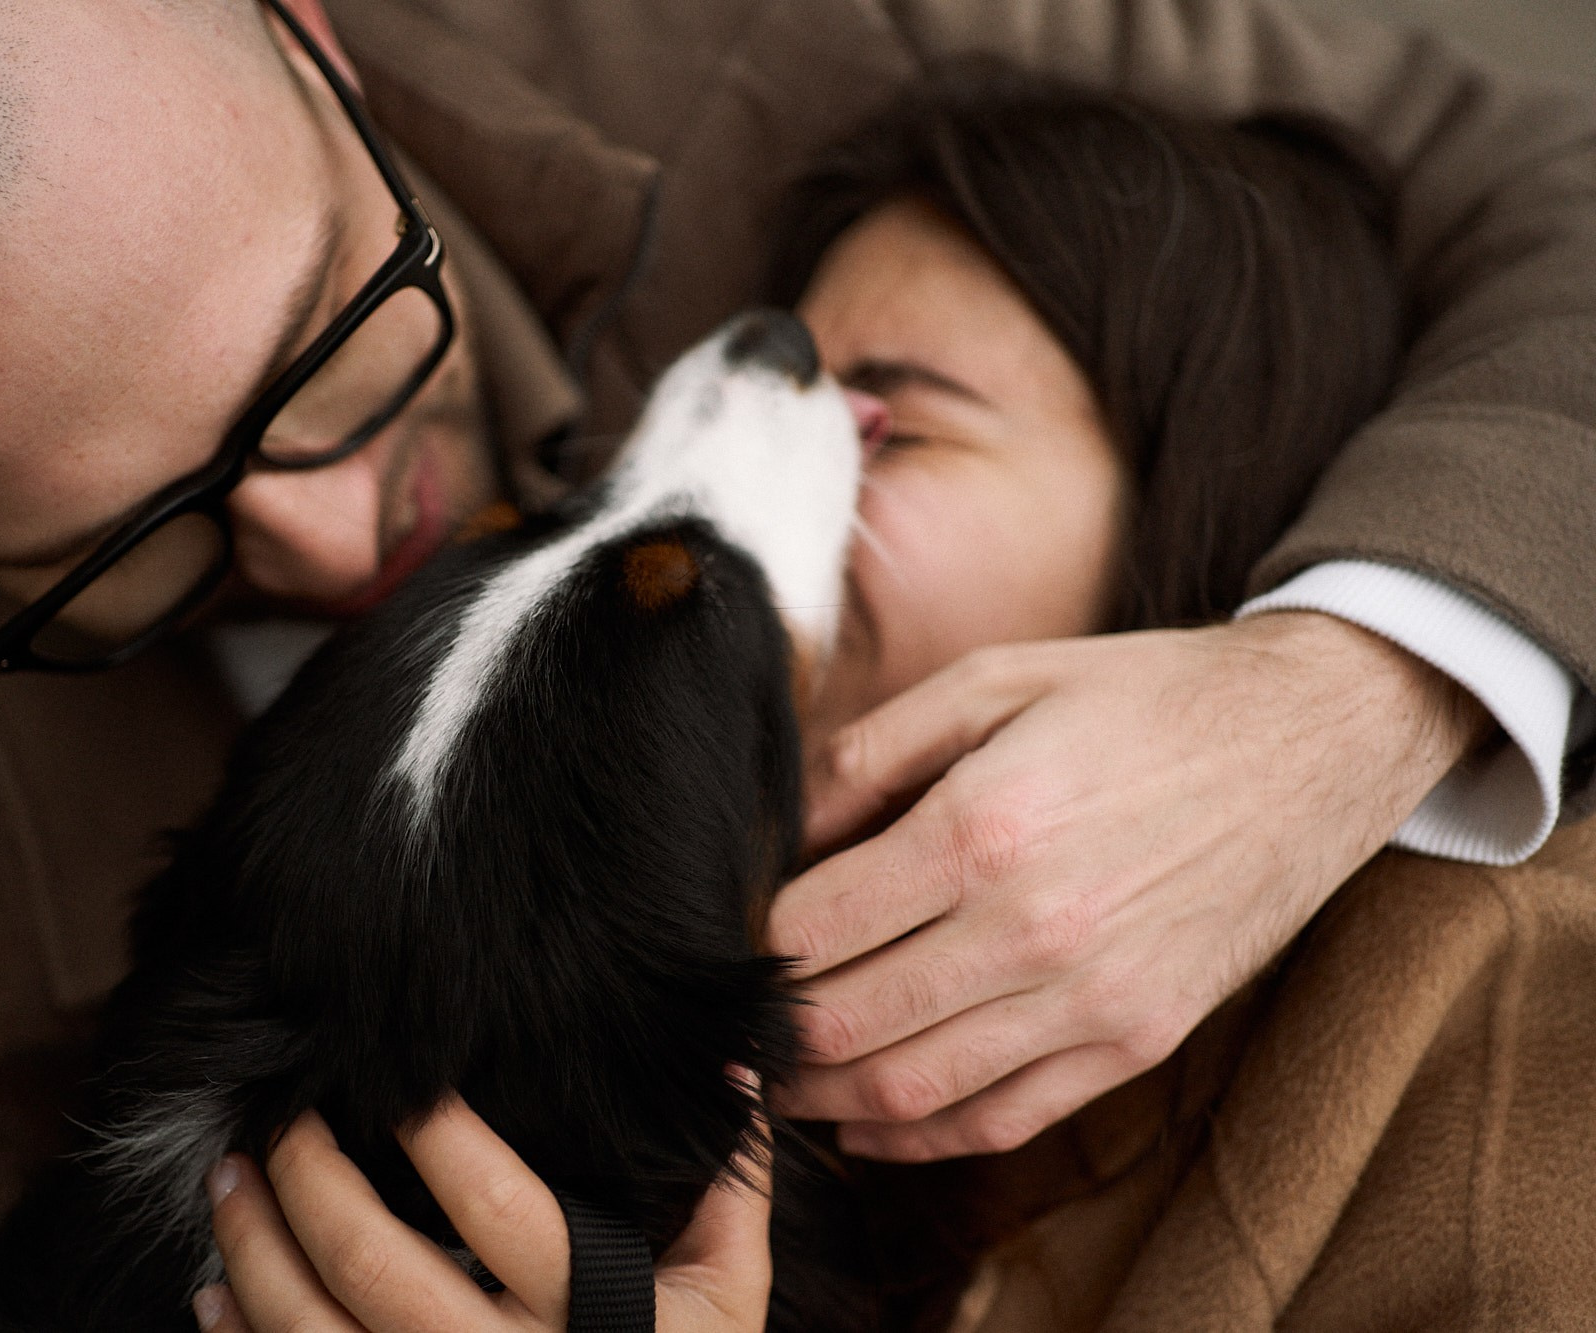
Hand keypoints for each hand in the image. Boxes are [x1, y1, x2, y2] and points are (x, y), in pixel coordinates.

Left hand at [195, 1096, 772, 1331]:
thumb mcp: (727, 1306)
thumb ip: (730, 1194)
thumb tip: (737, 1069)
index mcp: (596, 1324)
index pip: (504, 1211)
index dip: (440, 1134)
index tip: (399, 1077)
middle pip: (380, 1269)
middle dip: (311, 1179)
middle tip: (279, 1117)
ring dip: (252, 1252)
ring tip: (228, 1179)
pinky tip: (216, 1291)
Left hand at [768, 612, 1484, 1161]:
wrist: (1315, 741)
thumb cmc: (1144, 699)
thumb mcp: (995, 680)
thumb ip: (873, 754)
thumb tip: (784, 829)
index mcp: (983, 828)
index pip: (815, 929)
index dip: (754, 947)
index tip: (729, 944)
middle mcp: (1034, 929)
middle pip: (848, 1023)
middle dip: (770, 1038)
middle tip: (728, 1030)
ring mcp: (1093, 998)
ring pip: (915, 1088)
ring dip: (825, 1100)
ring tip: (776, 1084)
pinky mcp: (1138, 1039)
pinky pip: (1007, 1117)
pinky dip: (923, 1137)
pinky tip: (868, 1123)